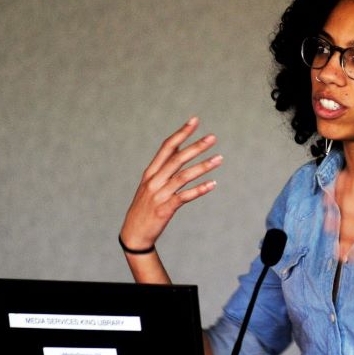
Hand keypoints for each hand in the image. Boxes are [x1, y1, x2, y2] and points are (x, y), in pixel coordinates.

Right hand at [120, 117, 221, 250]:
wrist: (134, 234)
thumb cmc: (145, 208)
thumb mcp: (150, 185)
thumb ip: (163, 169)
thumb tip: (179, 151)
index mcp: (150, 172)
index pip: (167, 147)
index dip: (181, 133)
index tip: (195, 120)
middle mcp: (154, 180)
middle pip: (177, 159)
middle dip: (195, 146)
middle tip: (213, 137)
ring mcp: (159, 194)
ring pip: (183, 176)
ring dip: (202, 166)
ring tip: (219, 159)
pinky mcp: (165, 209)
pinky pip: (184, 196)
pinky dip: (199, 190)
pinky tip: (212, 184)